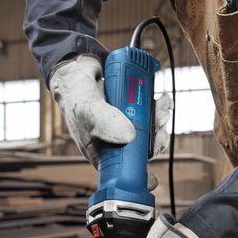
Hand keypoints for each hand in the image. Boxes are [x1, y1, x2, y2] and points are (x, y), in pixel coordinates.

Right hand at [49, 54, 171, 168]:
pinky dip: (158, 106)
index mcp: (102, 153)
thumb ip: (106, 123)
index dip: (145, 160)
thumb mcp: (88, 111)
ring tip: (162, 104)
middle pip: (143, 147)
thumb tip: (131, 137)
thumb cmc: (75, 97)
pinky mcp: (131, 110)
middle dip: (157, 135)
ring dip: (160, 118)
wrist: (76, 71)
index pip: (127, 166)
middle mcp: (114, 142)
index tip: (156, 146)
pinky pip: (150, 113)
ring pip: (150, 130)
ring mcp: (124, 126)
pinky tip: (161, 98)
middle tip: (161, 122)